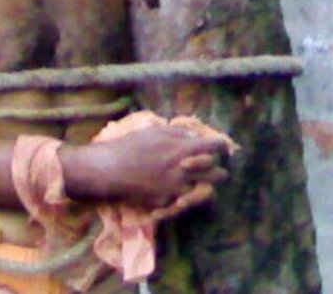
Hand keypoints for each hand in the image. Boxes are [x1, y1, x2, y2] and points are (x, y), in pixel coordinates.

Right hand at [78, 125, 228, 208]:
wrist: (110, 169)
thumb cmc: (131, 145)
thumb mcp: (155, 131)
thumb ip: (179, 132)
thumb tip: (195, 135)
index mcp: (184, 150)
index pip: (216, 147)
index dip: (222, 145)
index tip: (221, 146)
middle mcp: (186, 171)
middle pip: (219, 174)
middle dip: (216, 168)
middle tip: (208, 164)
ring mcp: (179, 189)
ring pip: (207, 190)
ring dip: (204, 183)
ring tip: (196, 177)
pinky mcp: (169, 201)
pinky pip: (186, 198)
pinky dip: (184, 192)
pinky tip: (175, 185)